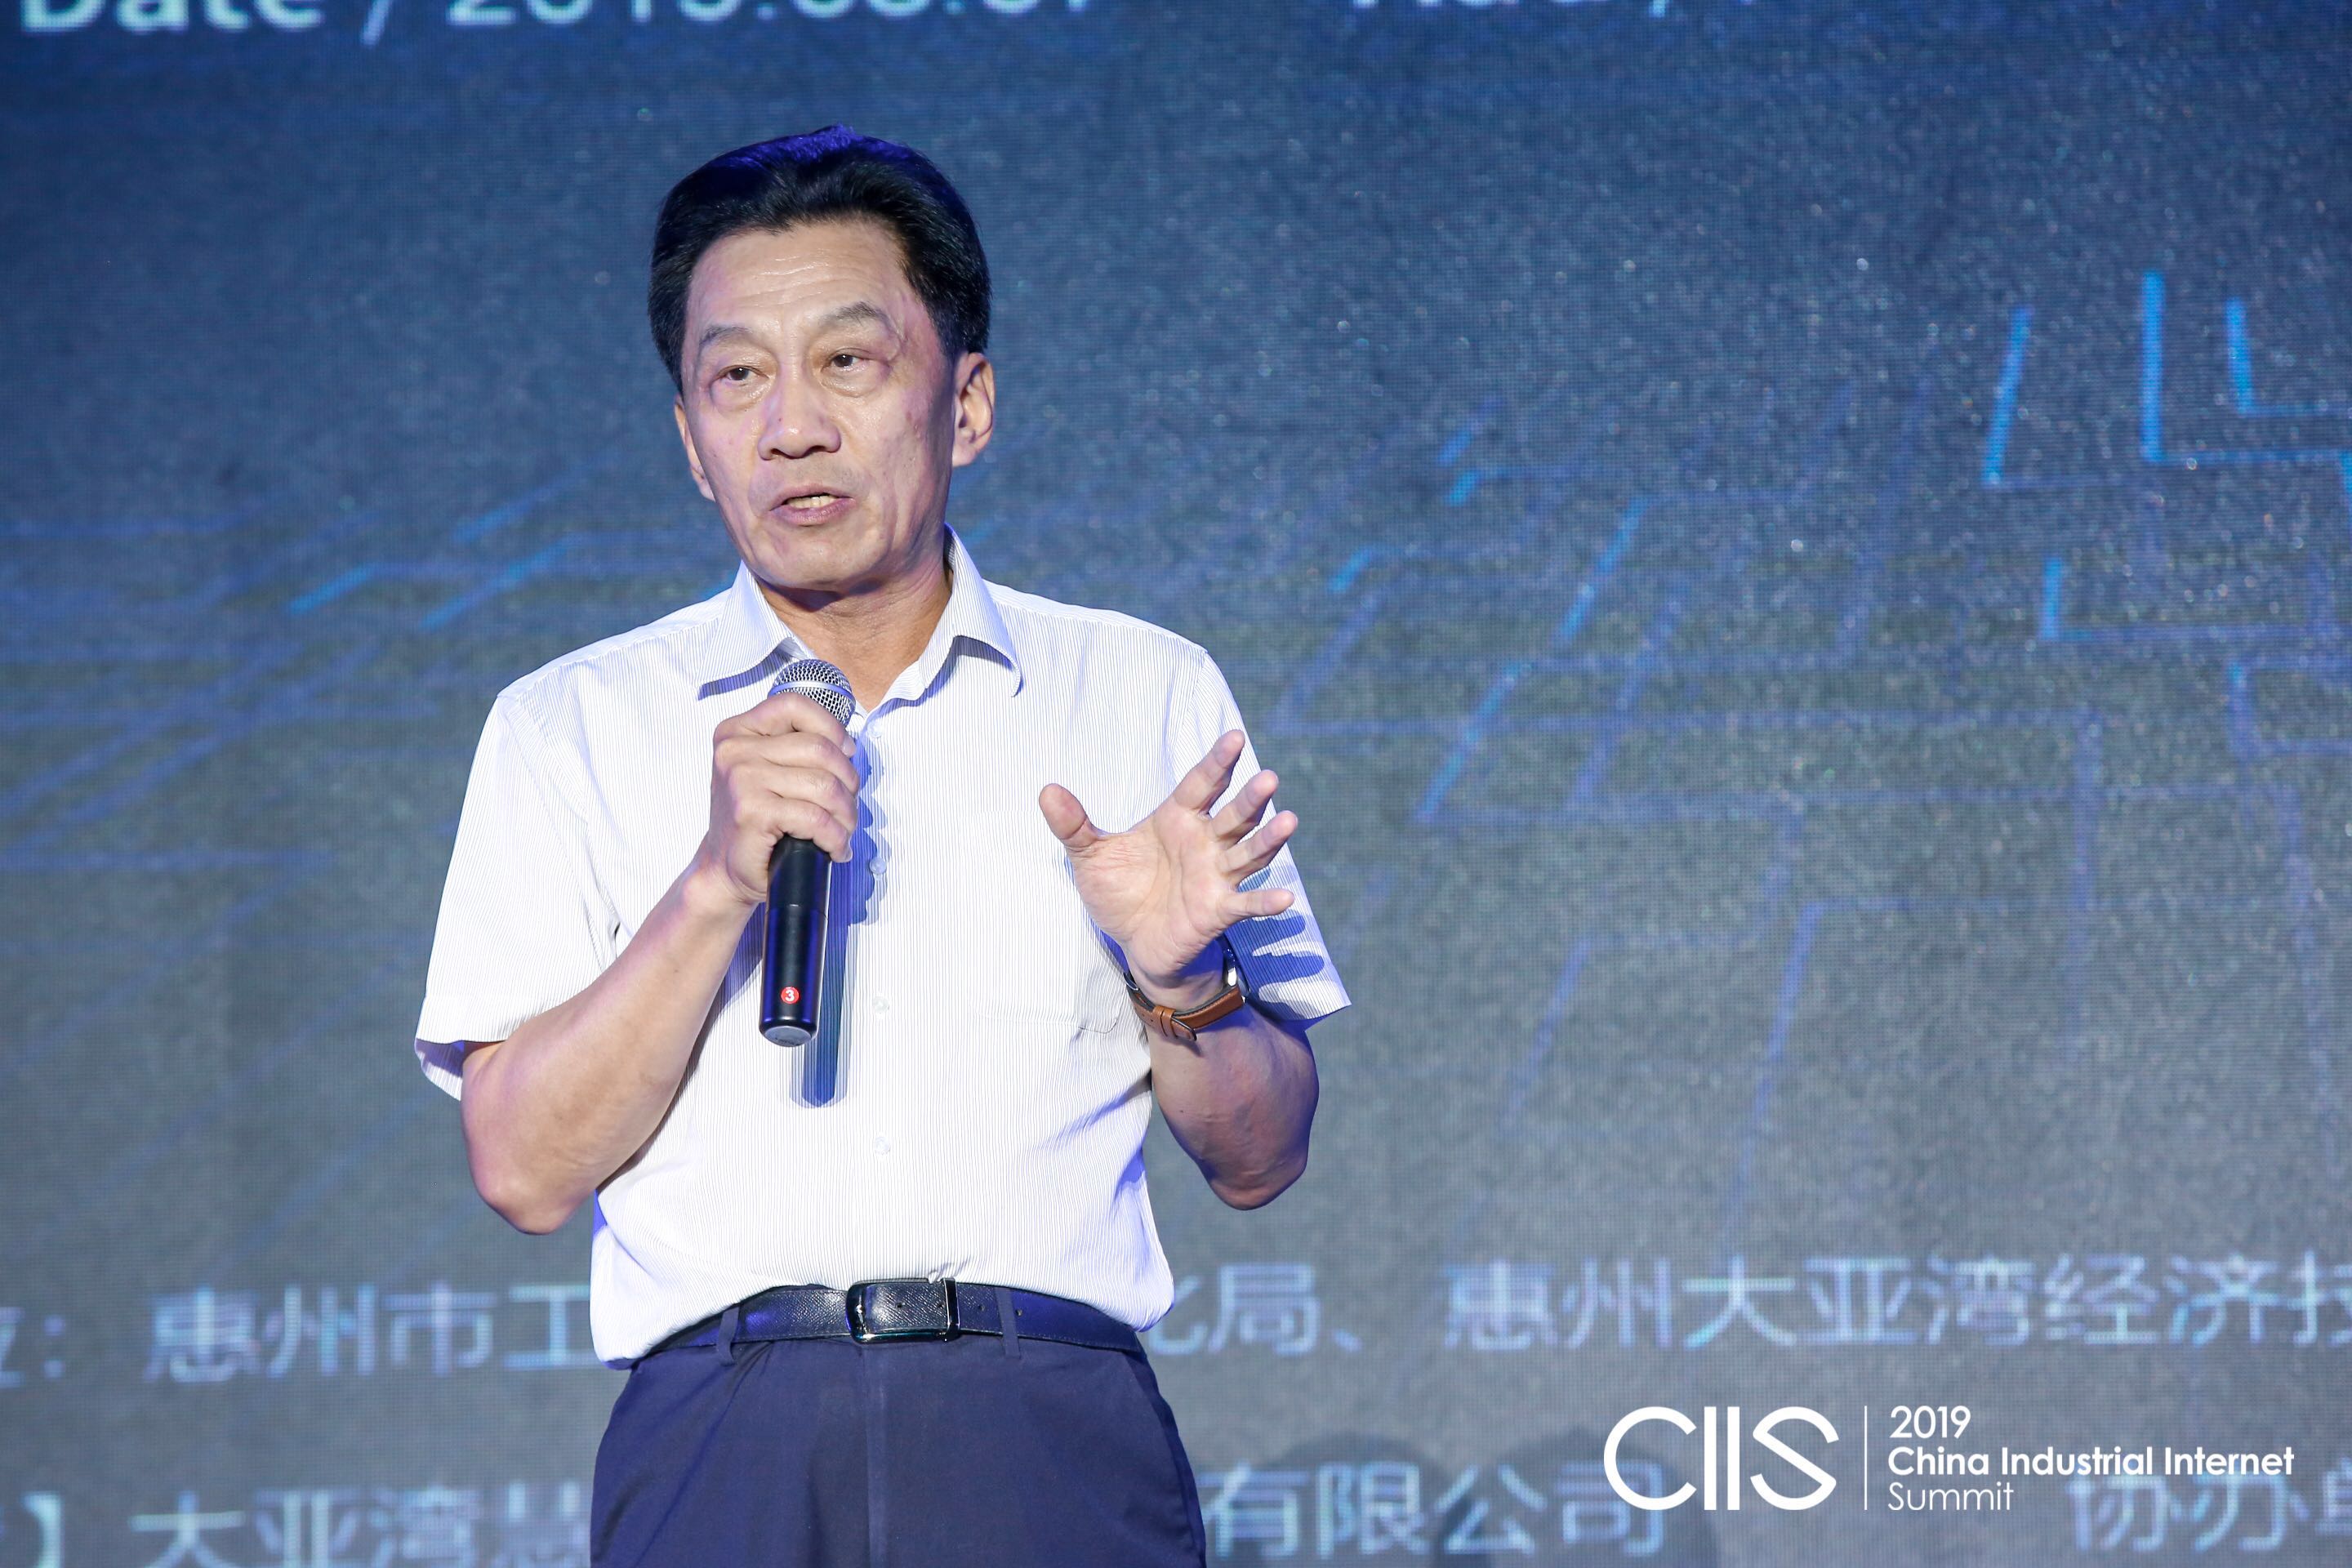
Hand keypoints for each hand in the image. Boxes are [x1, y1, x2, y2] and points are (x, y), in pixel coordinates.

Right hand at [694, 691, 860, 909]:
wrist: (724, 869)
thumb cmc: (755, 821)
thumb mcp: (766, 770)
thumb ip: (794, 747)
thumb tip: (848, 747)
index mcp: (737, 731)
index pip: (793, 705)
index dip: (831, 727)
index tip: (847, 753)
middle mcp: (734, 750)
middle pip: (819, 748)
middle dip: (847, 780)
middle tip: (847, 806)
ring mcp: (741, 780)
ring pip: (823, 784)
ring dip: (845, 813)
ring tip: (843, 830)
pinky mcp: (752, 812)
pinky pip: (815, 817)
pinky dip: (835, 837)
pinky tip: (835, 848)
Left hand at [1039, 730, 1296, 1007]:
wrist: (1133, 940)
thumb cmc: (1120, 890)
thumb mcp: (1089, 856)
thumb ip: (1073, 825)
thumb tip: (1046, 790)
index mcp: (1177, 819)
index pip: (1202, 784)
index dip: (1218, 762)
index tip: (1235, 737)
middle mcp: (1204, 842)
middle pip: (1234, 814)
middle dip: (1251, 798)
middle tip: (1268, 777)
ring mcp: (1216, 875)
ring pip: (1249, 852)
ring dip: (1270, 839)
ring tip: (1289, 820)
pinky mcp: (1219, 910)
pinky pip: (1245, 903)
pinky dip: (1266, 902)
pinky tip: (1287, 898)